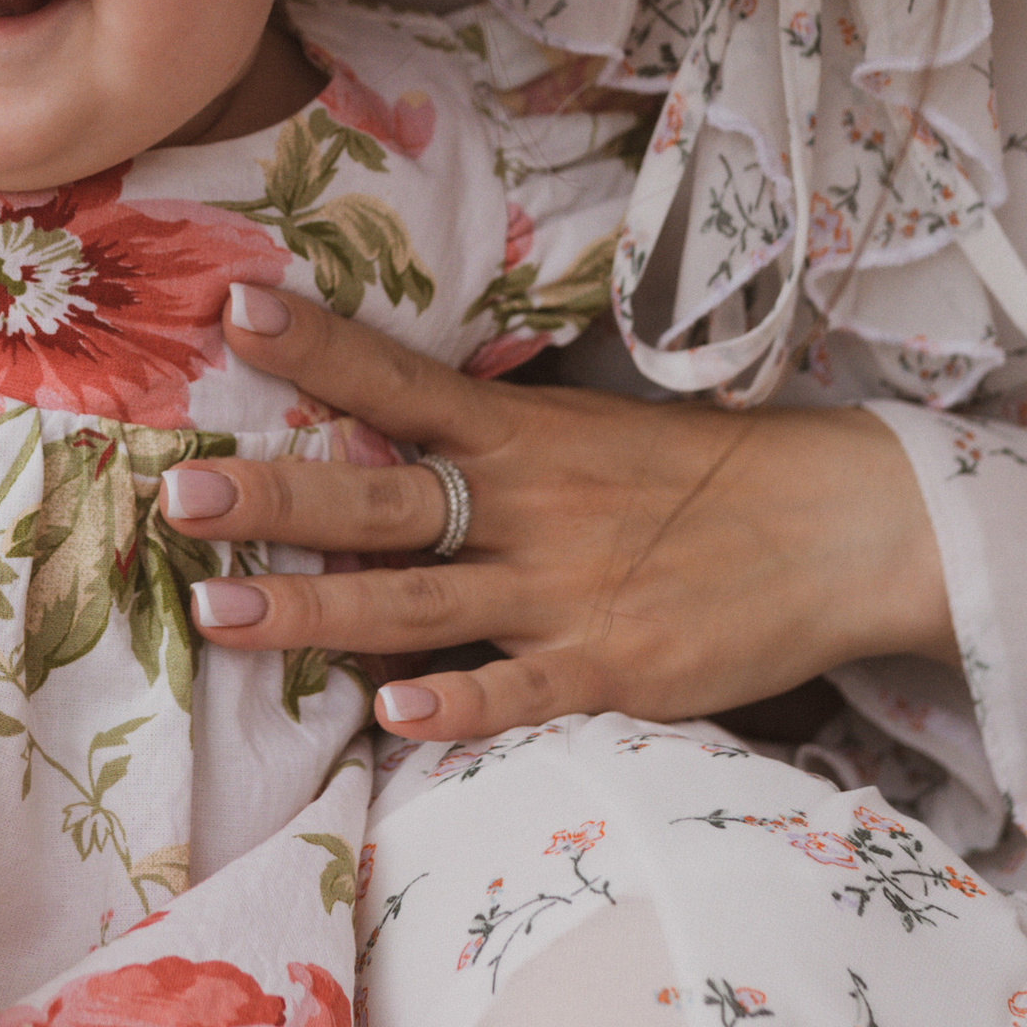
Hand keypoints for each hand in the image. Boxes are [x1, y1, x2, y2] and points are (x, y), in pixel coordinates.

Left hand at [164, 286, 954, 739]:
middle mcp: (530, 503)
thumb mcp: (590, 434)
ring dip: (315, 608)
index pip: (401, 377)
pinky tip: (391, 717)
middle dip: (278, 495)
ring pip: (417, 602)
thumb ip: (489, 445)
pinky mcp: (611, 666)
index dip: (318, 344)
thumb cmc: (705, 480)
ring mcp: (565, 588)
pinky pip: (519, 689)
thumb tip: (374, 434)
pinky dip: (457, 704)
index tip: (234, 309)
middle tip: (183, 497)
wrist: (842, 526)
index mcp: (523, 434)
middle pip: (382, 495)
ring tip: (220, 614)